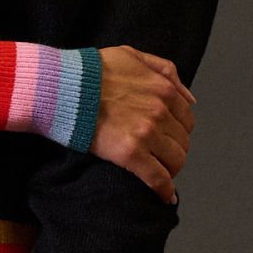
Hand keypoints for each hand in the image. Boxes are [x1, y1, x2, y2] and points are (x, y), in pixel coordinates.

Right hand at [89, 45, 196, 203]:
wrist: (63, 86)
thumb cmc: (91, 70)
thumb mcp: (132, 55)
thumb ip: (165, 70)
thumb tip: (190, 98)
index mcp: (163, 89)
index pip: (186, 119)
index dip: (178, 131)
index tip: (167, 138)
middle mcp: (160, 112)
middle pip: (182, 141)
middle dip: (173, 150)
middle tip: (159, 156)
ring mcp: (146, 133)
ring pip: (175, 161)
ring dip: (170, 169)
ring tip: (158, 173)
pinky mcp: (131, 154)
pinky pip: (158, 178)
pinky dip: (164, 190)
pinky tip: (165, 197)